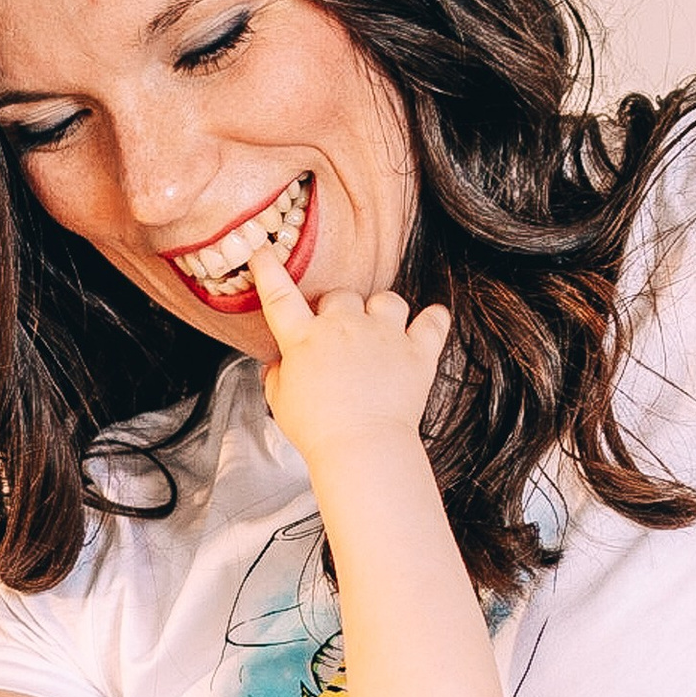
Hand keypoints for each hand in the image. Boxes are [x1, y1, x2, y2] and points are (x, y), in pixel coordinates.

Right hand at [253, 242, 449, 475]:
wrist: (362, 447)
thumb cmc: (319, 431)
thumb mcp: (280, 403)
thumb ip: (277, 376)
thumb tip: (277, 365)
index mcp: (305, 340)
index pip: (280, 297)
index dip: (268, 270)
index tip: (262, 249)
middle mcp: (344, 327)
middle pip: (341, 294)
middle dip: (338, 308)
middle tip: (339, 334)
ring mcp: (384, 336)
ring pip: (386, 299)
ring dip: (382, 310)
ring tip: (380, 330)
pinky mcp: (417, 351)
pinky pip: (433, 321)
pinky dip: (433, 320)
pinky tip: (430, 322)